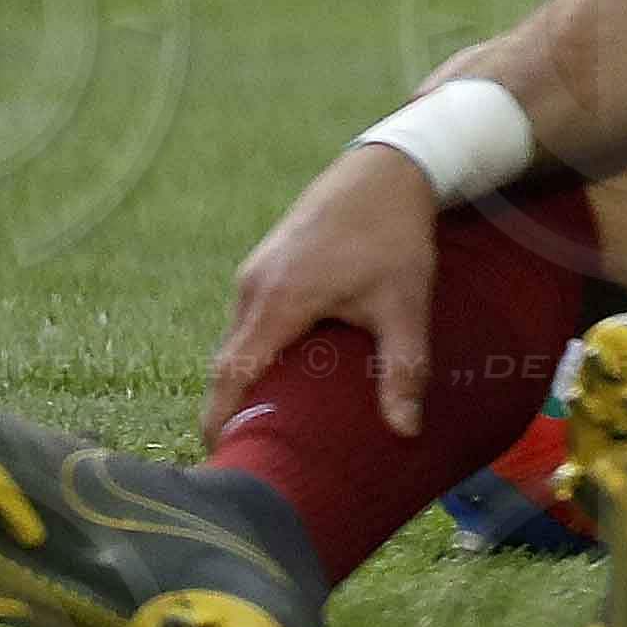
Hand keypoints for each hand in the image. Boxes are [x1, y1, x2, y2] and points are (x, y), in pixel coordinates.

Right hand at [202, 143, 445, 444]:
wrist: (386, 168)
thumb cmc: (393, 235)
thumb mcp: (404, 304)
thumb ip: (402, 369)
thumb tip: (406, 432)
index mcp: (279, 301)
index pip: (231, 375)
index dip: (221, 420)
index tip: (223, 458)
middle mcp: (254, 286)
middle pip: (228, 363)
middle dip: (232, 409)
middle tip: (251, 455)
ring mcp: (255, 271)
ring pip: (237, 340)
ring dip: (246, 379)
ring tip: (268, 422)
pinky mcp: (266, 263)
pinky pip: (248, 318)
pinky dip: (256, 350)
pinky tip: (286, 372)